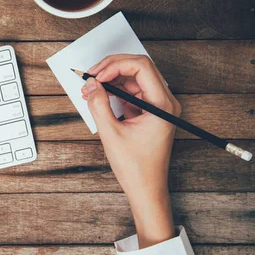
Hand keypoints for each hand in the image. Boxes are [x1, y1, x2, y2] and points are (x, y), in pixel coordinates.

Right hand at [81, 54, 180, 247]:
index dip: (115, 65)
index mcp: (162, 104)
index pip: (141, 67)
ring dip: (110, 80)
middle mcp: (164, 101)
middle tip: (90, 76)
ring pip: (133, 79)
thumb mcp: (111, 133)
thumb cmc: (136, 167)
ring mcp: (157, 106)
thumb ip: (99, 105)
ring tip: (89, 88)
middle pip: (138, 69)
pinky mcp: (149, 112)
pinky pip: (131, 93)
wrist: (146, 188)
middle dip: (111, 69)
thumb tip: (91, 84)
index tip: (96, 76)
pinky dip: (114, 92)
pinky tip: (97, 96)